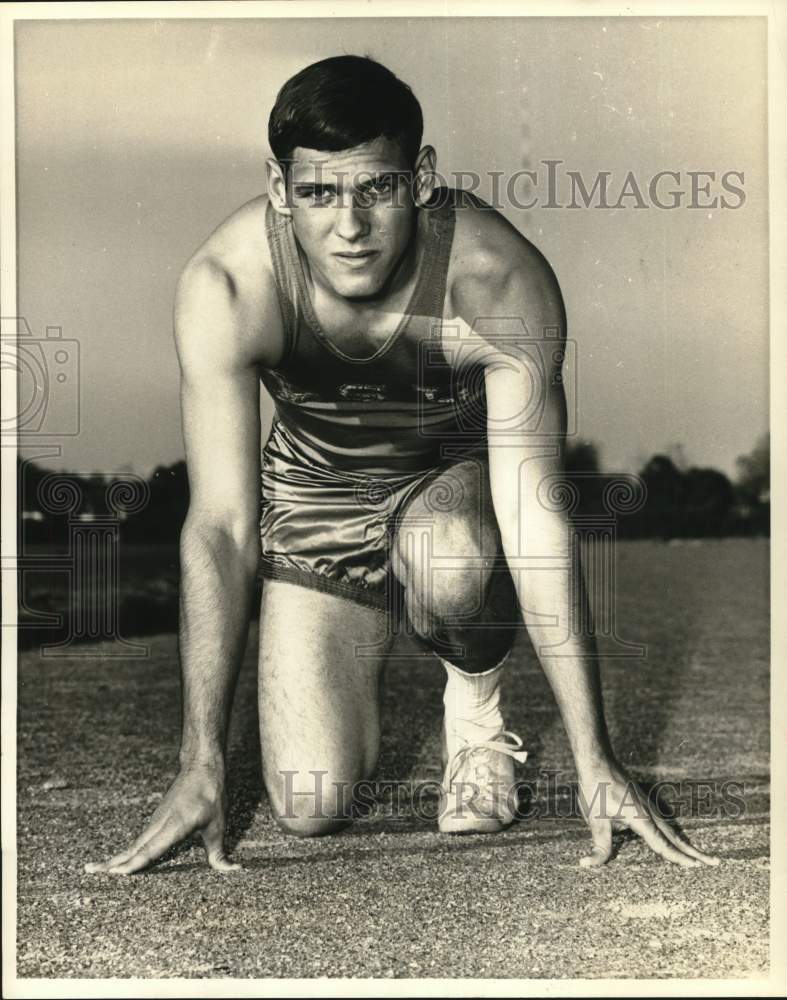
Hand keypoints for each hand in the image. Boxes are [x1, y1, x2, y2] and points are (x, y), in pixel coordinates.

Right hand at [84, 763, 240, 875]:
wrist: (200, 765)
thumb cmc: (210, 793)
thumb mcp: (218, 823)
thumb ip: (219, 851)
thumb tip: (231, 870)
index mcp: (174, 825)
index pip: (151, 848)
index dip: (135, 863)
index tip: (116, 873)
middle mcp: (160, 824)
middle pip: (133, 847)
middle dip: (112, 862)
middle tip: (89, 872)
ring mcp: (156, 820)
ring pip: (134, 843)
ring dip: (116, 856)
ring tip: (95, 869)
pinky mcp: (157, 819)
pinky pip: (140, 839)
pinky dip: (127, 850)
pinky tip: (120, 859)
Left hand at [576, 760, 720, 868]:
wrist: (597, 760)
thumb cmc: (595, 789)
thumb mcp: (595, 820)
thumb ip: (598, 846)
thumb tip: (588, 864)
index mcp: (641, 818)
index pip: (663, 844)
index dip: (678, 858)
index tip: (696, 867)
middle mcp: (649, 812)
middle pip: (675, 837)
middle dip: (694, 852)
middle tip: (715, 862)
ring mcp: (647, 805)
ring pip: (670, 828)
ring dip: (685, 843)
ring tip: (699, 856)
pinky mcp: (643, 801)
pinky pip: (662, 821)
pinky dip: (672, 833)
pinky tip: (672, 838)